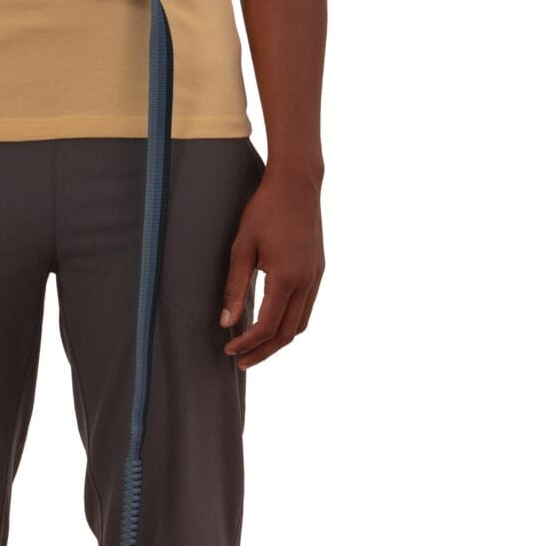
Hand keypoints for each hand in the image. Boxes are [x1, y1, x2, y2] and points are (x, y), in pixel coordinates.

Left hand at [220, 163, 325, 368]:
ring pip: (301, 324)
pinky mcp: (318, 271)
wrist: (297, 184)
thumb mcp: (242, 248)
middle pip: (287, 334)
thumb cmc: (264, 211)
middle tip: (241, 361)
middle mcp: (307, 282)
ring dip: (278, 341)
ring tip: (255, 348)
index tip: (229, 349)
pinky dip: (290, 323)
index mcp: (287, 278)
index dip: (247, 343)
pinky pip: (307, 308)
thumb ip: (234, 287)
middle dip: (263, 352)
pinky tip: (272, 323)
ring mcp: (316, 277)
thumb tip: (225, 322)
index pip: (267, 326)